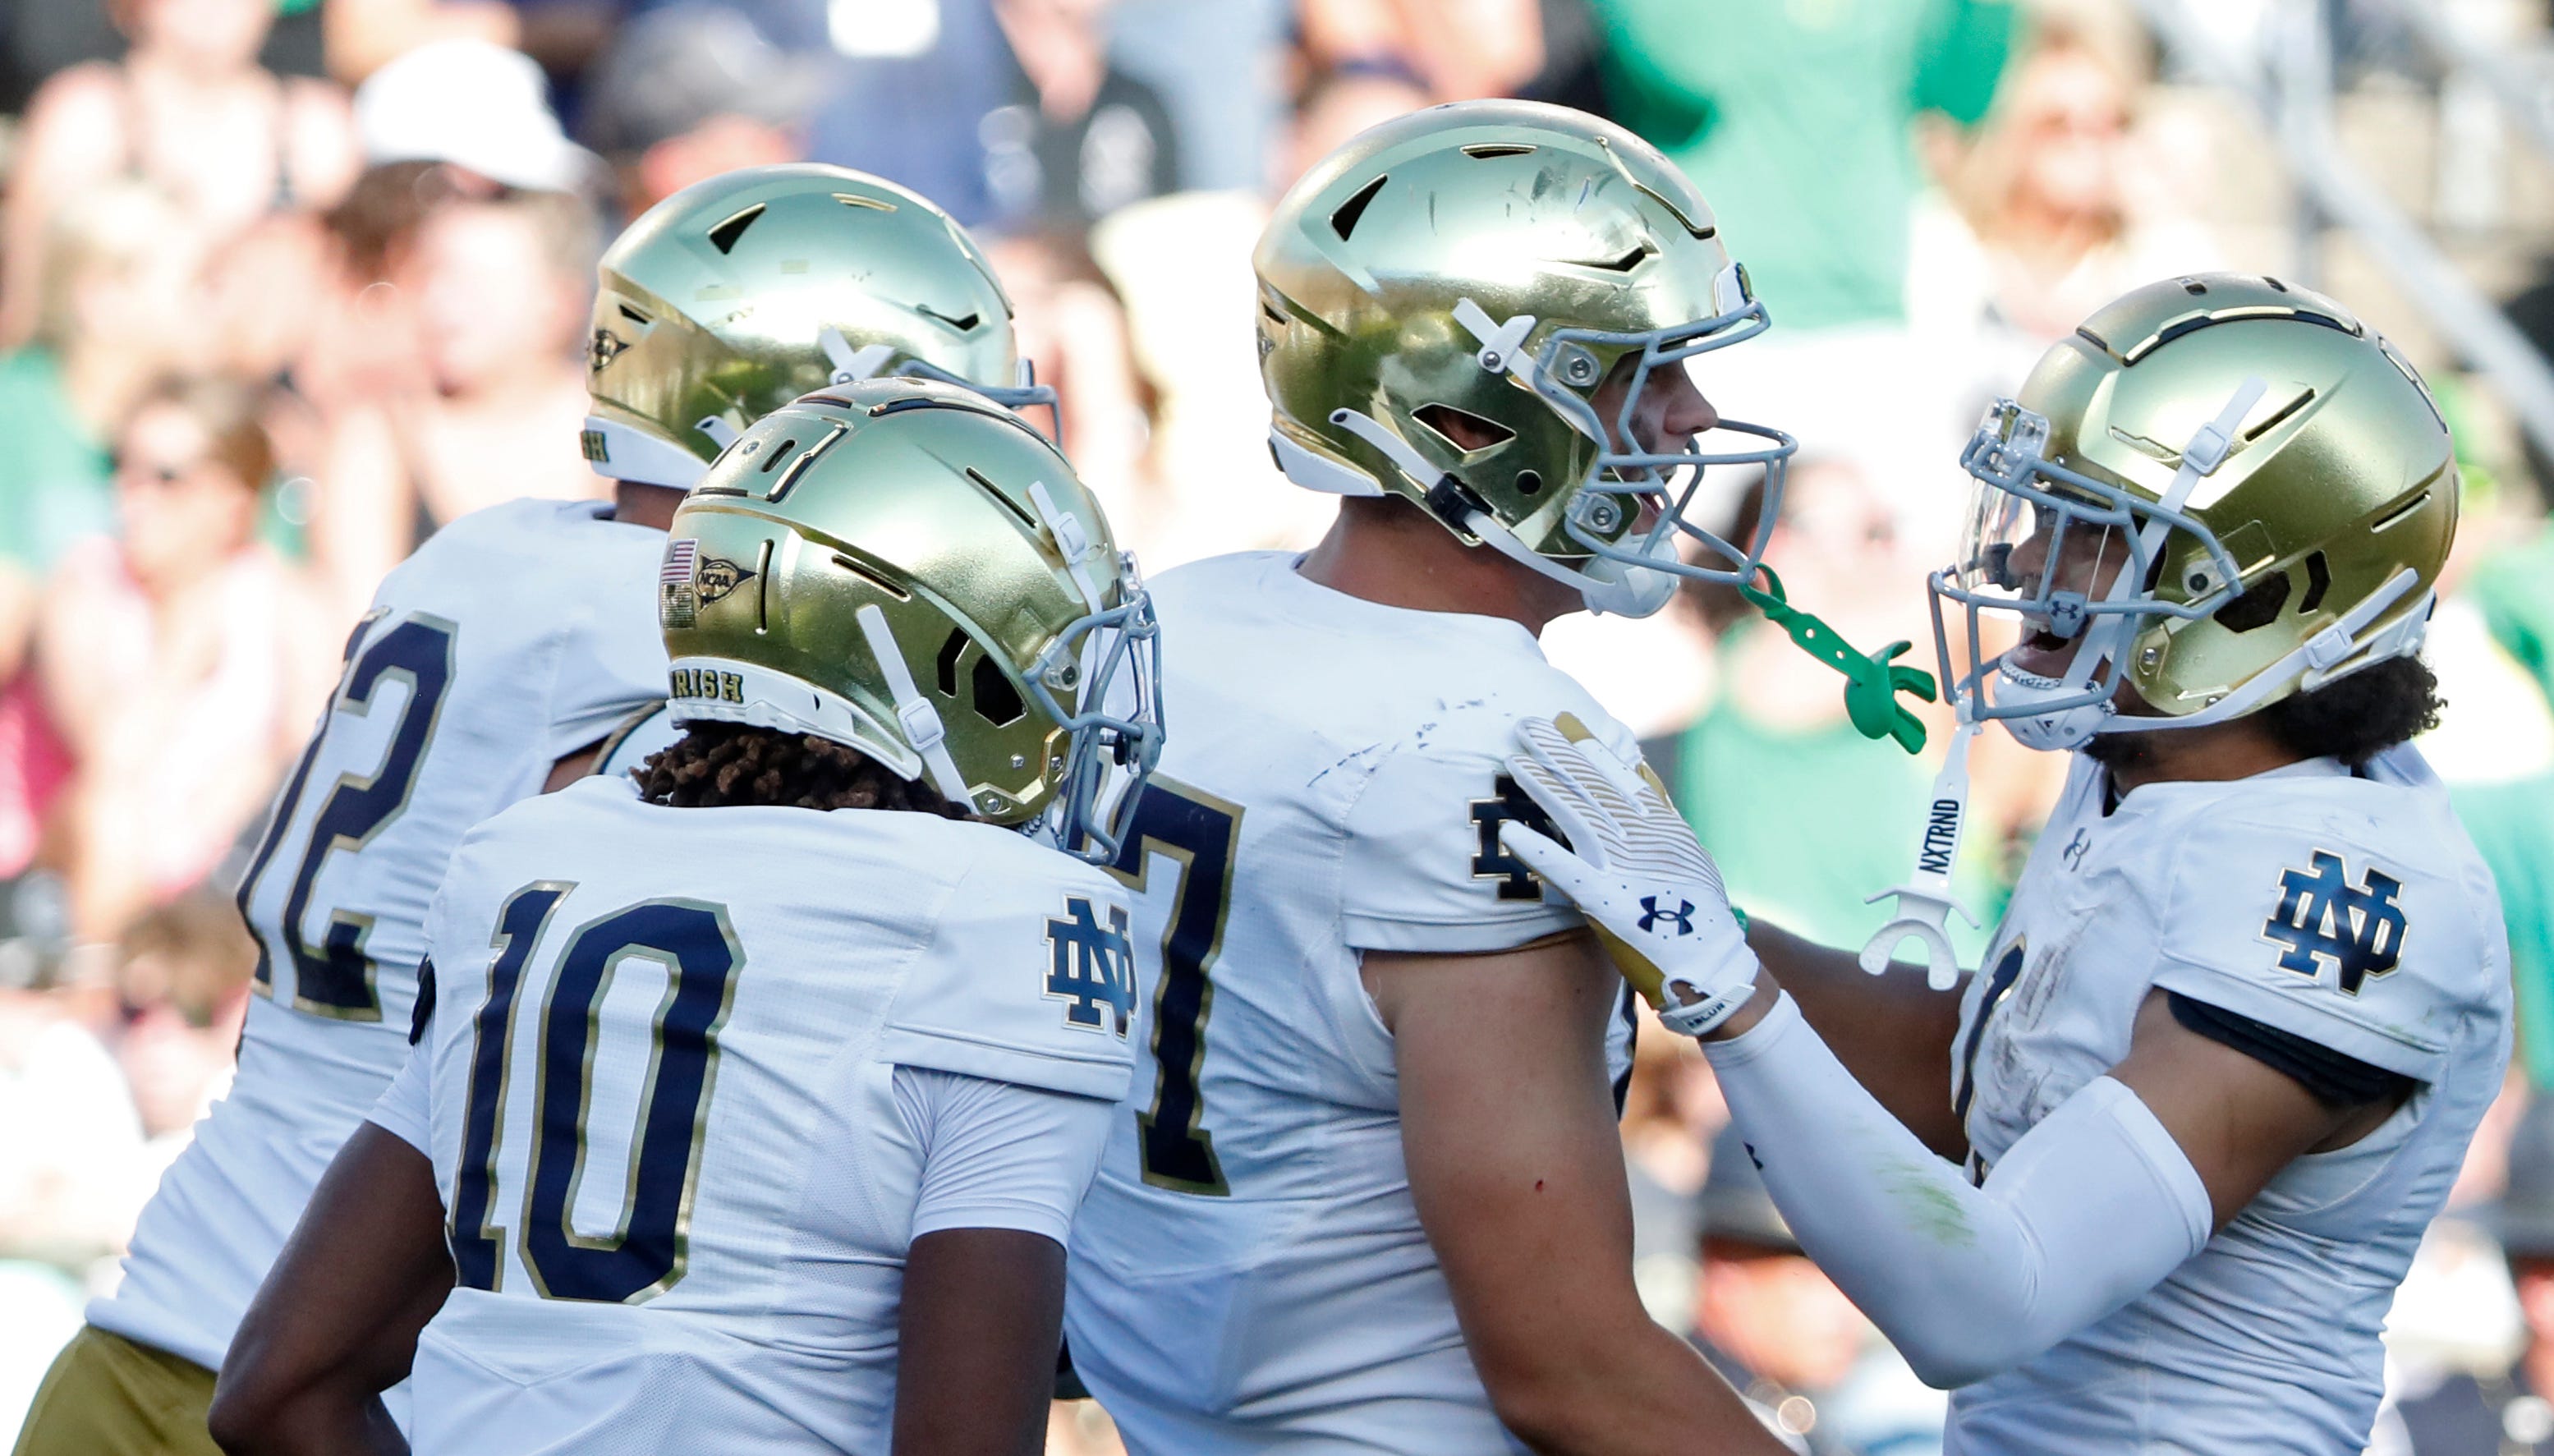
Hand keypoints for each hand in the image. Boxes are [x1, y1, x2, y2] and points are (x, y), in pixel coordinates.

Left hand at [1496, 714, 1759, 1036]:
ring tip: (1514, 762)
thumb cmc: (1695, 911)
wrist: (1711, 965)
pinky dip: (1537, 850)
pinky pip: (1565, 870)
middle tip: (1526, 725)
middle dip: (1559, 753)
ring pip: (1577, 815)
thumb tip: (1638, 768)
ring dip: (1544, 787)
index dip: (1588, 746)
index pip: (1619, 774)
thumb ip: (1660, 810)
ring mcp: (1625, 867)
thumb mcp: (1685, 850)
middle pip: (1594, 785)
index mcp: (1662, 825)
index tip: (1563, 720)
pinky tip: (1510, 833)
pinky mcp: (1607, 901)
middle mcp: (1644, 838)